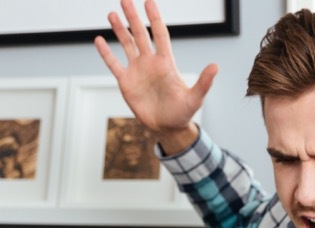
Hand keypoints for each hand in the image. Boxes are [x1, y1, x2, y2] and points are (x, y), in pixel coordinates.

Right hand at [94, 0, 217, 152]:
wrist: (168, 127)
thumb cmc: (183, 113)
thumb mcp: (195, 98)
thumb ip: (204, 82)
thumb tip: (215, 66)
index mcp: (166, 62)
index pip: (159, 34)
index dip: (154, 18)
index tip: (148, 1)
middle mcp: (150, 62)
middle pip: (140, 34)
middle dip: (133, 17)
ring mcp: (137, 71)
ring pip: (127, 45)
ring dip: (119, 30)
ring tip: (112, 14)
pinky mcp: (126, 82)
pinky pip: (114, 64)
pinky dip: (106, 53)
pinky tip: (99, 39)